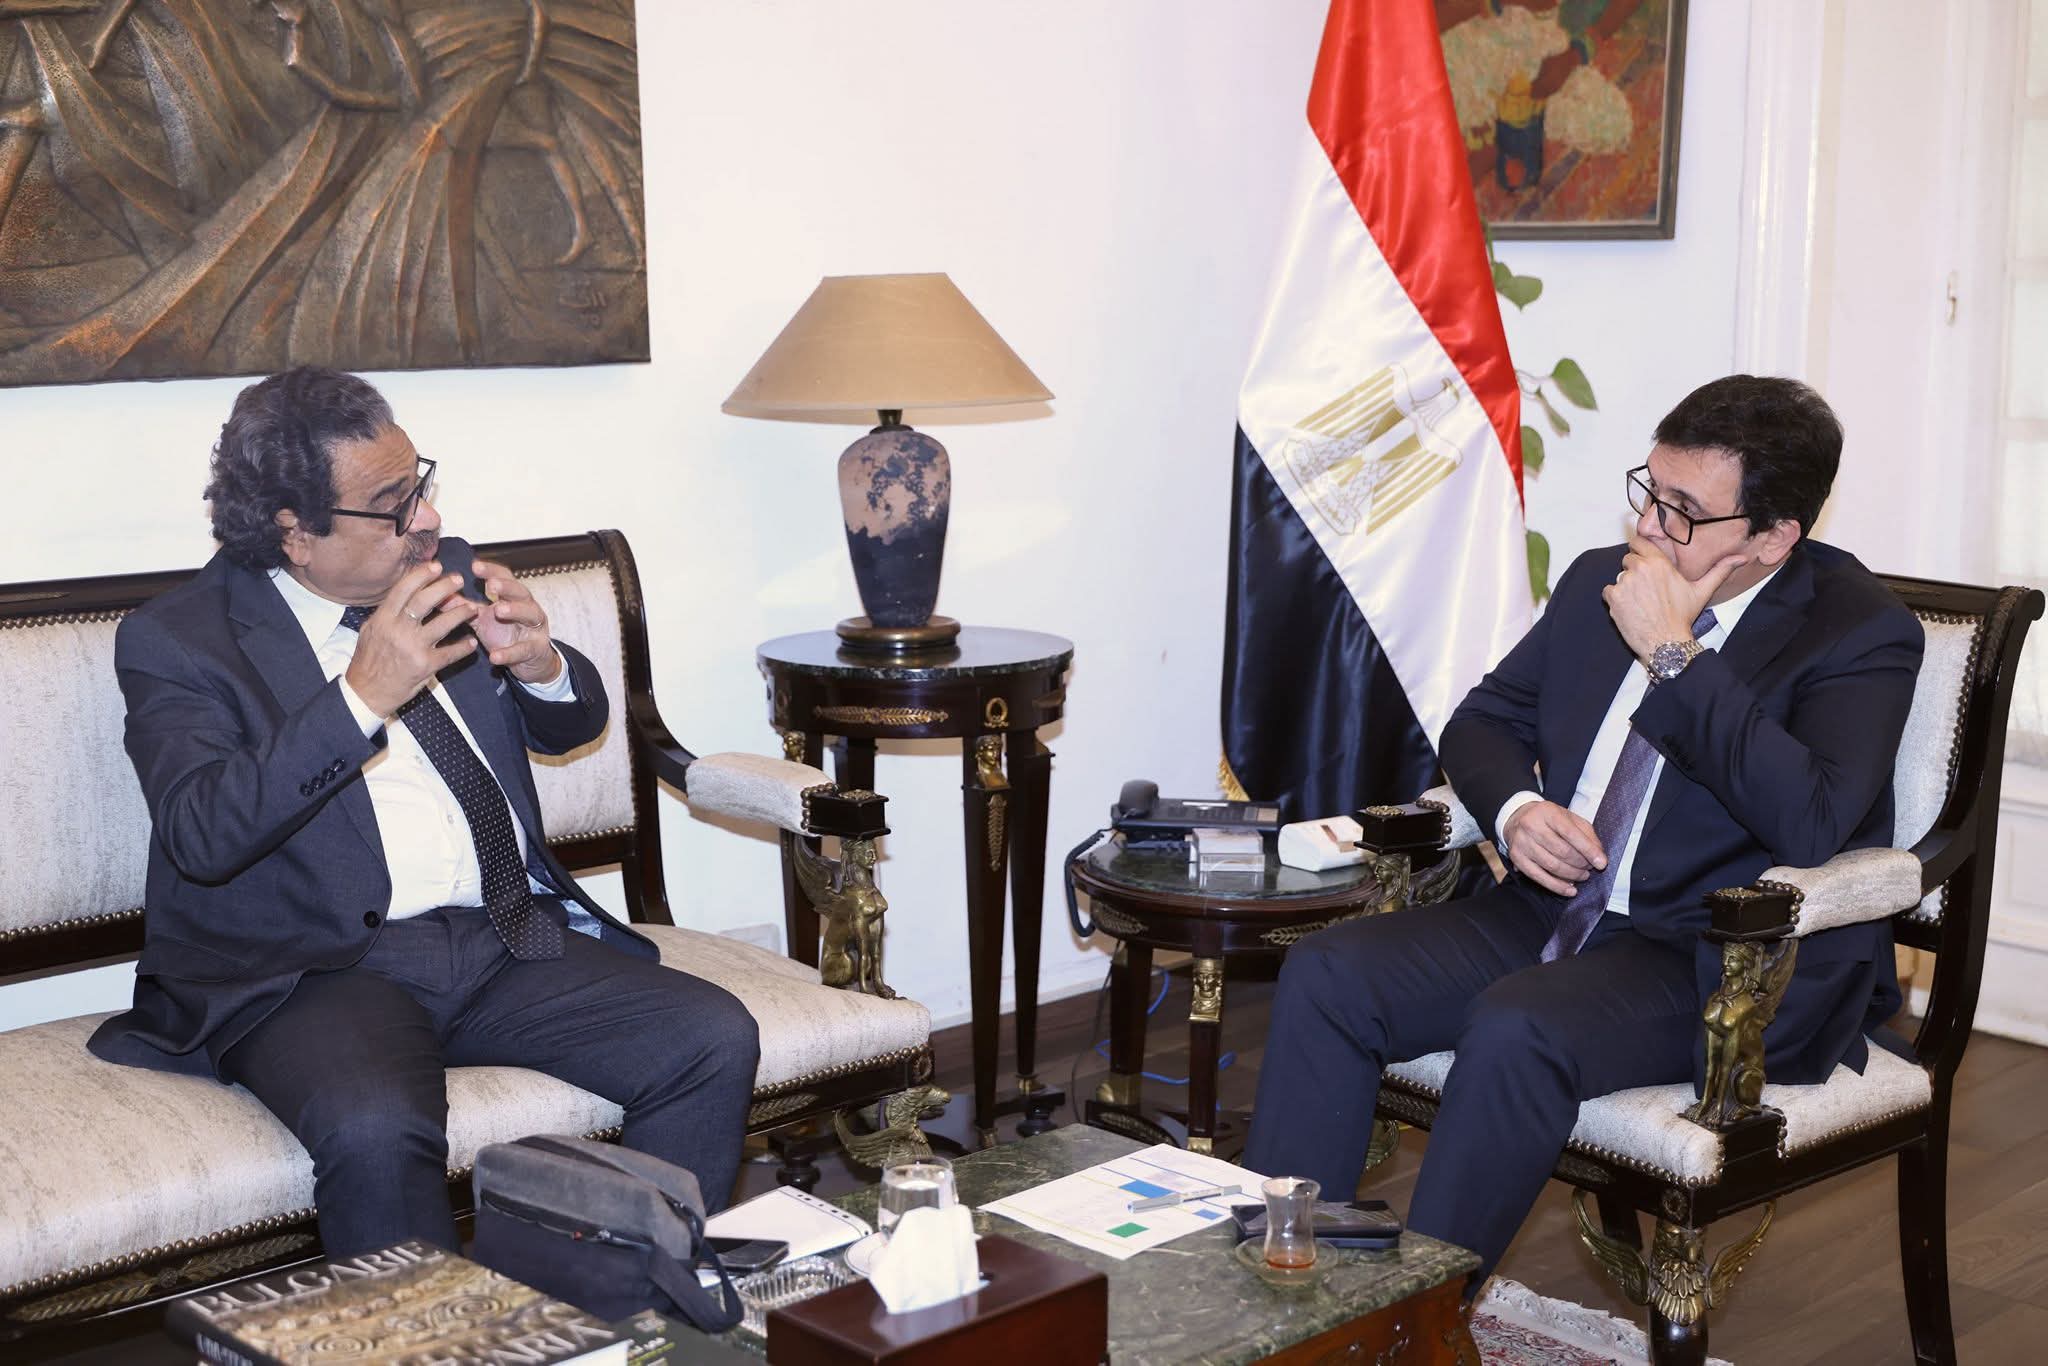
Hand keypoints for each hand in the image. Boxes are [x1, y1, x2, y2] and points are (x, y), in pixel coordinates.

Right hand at [343, 562, 480, 716]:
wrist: (367, 692)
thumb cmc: (369, 661)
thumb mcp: (370, 631)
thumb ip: (387, 612)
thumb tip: (403, 592)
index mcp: (383, 619)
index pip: (404, 590)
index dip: (421, 575)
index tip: (436, 566)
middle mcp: (398, 630)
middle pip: (425, 601)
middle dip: (445, 587)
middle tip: (459, 579)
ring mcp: (412, 648)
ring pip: (443, 624)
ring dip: (461, 613)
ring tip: (473, 608)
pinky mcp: (425, 666)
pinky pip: (450, 653)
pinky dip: (463, 647)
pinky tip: (471, 642)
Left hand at [469, 558, 560, 684]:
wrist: (531, 660)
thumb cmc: (506, 634)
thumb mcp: (483, 619)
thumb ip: (464, 607)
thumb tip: (440, 595)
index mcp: (512, 597)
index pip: (505, 577)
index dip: (492, 571)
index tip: (475, 566)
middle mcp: (527, 607)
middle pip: (520, 591)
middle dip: (506, 586)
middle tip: (491, 584)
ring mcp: (535, 628)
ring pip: (529, 614)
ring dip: (515, 610)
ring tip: (498, 610)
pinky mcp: (536, 649)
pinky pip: (524, 649)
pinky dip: (509, 653)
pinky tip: (495, 656)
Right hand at [1502, 800, 1606, 897]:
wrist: (1518, 818)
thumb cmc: (1549, 820)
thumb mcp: (1569, 818)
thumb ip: (1586, 833)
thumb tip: (1598, 854)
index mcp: (1547, 812)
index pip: (1571, 833)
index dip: (1588, 850)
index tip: (1602, 863)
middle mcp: (1531, 826)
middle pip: (1562, 851)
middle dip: (1581, 864)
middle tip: (1590, 868)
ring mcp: (1522, 843)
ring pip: (1552, 866)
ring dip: (1572, 875)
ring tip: (1582, 876)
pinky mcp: (1517, 858)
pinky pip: (1539, 877)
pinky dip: (1557, 887)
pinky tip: (1570, 890)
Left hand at [1601, 533, 1745, 662]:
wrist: (1666, 642)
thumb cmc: (1683, 617)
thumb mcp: (1702, 591)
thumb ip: (1719, 570)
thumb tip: (1741, 558)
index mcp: (1659, 563)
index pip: (1639, 542)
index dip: (1640, 550)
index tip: (1643, 557)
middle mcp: (1639, 569)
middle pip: (1628, 560)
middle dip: (1634, 570)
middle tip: (1647, 588)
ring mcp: (1624, 583)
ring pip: (1619, 577)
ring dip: (1626, 586)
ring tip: (1641, 602)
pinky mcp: (1613, 597)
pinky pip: (1609, 591)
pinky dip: (1615, 599)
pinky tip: (1631, 609)